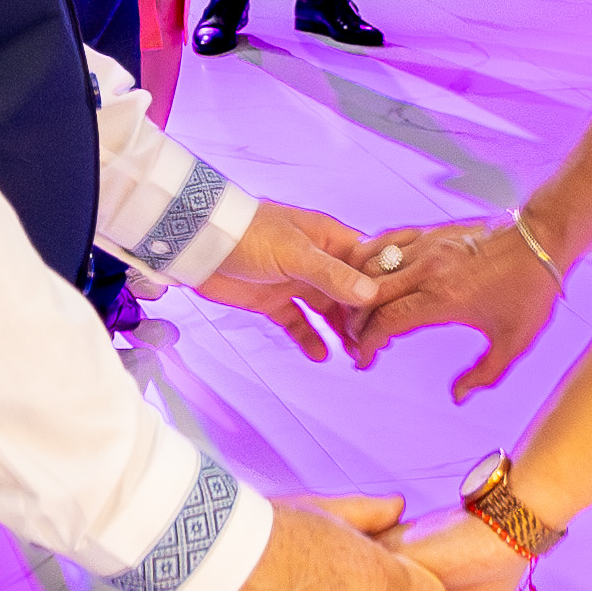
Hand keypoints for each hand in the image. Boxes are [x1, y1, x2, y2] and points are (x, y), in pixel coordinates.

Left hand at [194, 199, 385, 359]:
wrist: (200, 244)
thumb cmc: (248, 235)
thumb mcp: (295, 253)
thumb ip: (331, 275)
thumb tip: (369, 293)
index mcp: (328, 240)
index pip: (365, 264)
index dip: (381, 288)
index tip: (392, 313)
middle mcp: (317, 262)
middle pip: (350, 293)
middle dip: (363, 318)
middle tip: (375, 344)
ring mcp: (295, 282)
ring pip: (327, 311)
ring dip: (340, 331)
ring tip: (354, 355)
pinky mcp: (274, 302)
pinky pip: (298, 323)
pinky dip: (309, 339)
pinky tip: (321, 355)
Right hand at [340, 216, 561, 398]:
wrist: (543, 239)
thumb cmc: (531, 290)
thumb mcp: (514, 342)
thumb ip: (484, 375)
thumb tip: (458, 396)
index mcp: (444, 298)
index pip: (386, 321)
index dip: (367, 343)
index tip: (364, 359)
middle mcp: (429, 269)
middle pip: (368, 295)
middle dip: (354, 322)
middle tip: (356, 340)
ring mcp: (427, 245)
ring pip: (369, 265)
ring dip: (356, 291)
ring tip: (358, 312)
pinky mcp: (430, 230)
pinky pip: (384, 241)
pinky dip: (368, 259)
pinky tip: (368, 276)